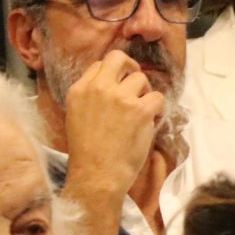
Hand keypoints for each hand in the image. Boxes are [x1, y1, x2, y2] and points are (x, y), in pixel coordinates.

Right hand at [62, 50, 167, 202]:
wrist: (97, 175)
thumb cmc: (88, 153)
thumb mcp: (76, 117)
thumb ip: (91, 97)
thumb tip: (111, 86)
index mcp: (79, 89)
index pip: (99, 65)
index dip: (113, 75)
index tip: (118, 89)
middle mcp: (98, 88)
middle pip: (119, 58)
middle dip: (131, 68)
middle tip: (136, 86)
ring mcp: (120, 97)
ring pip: (141, 78)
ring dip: (145, 94)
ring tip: (142, 113)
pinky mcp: (140, 110)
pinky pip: (158, 97)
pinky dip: (158, 110)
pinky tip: (151, 122)